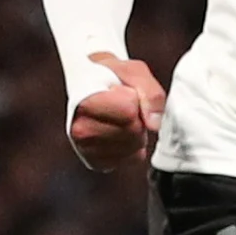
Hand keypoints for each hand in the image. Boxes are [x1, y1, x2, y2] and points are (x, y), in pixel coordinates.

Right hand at [69, 52, 165, 170]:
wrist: (91, 86)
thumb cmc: (111, 77)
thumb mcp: (133, 71)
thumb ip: (149, 93)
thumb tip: (155, 123)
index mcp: (83, 103)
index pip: (129, 112)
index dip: (135, 99)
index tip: (122, 92)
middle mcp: (80, 130)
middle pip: (133, 131)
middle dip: (138, 117)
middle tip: (124, 106)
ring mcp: (87, 149)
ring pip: (134, 147)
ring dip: (137, 132)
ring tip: (122, 118)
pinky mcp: (97, 163)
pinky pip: (133, 159)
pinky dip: (135, 147)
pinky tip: (122, 133)